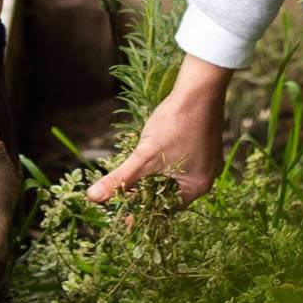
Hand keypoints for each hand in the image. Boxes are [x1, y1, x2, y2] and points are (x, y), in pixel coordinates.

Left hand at [90, 54, 229, 204]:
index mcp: (197, 187)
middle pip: (171, 194)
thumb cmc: (175, 123)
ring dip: (157, 175)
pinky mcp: (206, 144)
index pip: (165, 209)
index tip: (124, 213)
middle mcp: (208, 177)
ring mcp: (209, 160)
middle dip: (148, 192)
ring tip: (137, 172)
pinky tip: (155, 152)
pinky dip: (167, 162)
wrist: (199, 89)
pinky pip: (184, 162)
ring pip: (177, 176)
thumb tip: (93, 197)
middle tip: (126, 191)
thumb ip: (120, 178)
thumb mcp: (144, 155)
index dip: (142, 210)